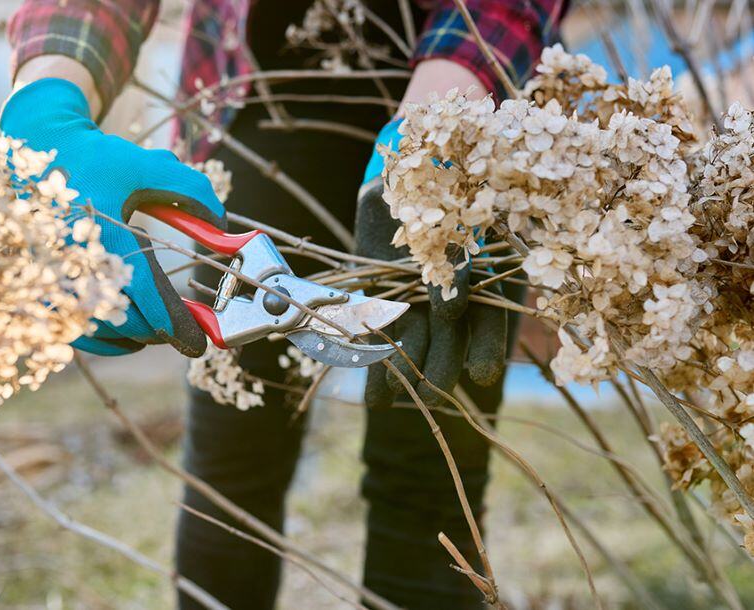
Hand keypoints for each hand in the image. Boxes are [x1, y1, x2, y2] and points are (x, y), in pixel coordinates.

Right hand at [0, 77, 224, 356]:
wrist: (31, 147)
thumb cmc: (94, 157)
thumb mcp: (148, 165)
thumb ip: (192, 192)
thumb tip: (222, 228)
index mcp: (104, 237)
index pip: (150, 299)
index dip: (180, 325)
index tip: (200, 341)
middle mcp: (72, 265)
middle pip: (127, 322)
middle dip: (160, 331)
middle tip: (183, 329)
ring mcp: (47, 280)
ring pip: (100, 332)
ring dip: (133, 336)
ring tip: (156, 330)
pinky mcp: (34, 287)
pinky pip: (70, 332)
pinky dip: (101, 339)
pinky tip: (123, 334)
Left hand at [355, 119, 507, 407]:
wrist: (416, 160)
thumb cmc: (445, 165)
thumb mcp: (450, 184)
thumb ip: (449, 222)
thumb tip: (452, 260)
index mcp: (486, 265)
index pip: (491, 311)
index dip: (487, 342)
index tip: (482, 372)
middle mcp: (456, 286)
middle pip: (454, 332)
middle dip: (444, 361)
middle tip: (437, 391)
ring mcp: (419, 292)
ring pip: (418, 337)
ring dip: (407, 369)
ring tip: (395, 401)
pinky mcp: (384, 293)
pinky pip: (379, 329)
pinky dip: (373, 359)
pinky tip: (371, 396)